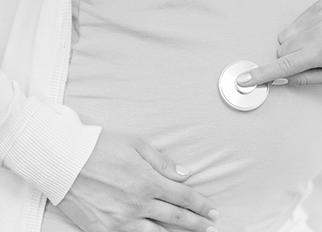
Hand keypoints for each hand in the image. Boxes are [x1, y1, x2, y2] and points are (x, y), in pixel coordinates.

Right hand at [57, 131, 218, 231]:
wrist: (61, 160)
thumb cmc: (98, 147)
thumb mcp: (136, 145)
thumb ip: (162, 162)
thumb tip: (185, 174)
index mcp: (148, 182)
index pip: (183, 197)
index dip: (201, 205)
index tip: (212, 210)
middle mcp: (138, 204)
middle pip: (176, 218)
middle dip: (198, 224)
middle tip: (212, 227)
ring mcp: (121, 220)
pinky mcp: (103, 230)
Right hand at [236, 0, 321, 85]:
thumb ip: (304, 78)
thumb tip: (277, 80)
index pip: (286, 65)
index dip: (263, 74)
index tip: (244, 80)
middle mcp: (320, 28)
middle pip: (282, 50)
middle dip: (288, 61)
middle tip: (312, 64)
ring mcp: (318, 13)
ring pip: (285, 37)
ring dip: (293, 47)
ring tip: (318, 49)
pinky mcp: (318, 4)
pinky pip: (294, 24)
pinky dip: (300, 33)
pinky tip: (320, 36)